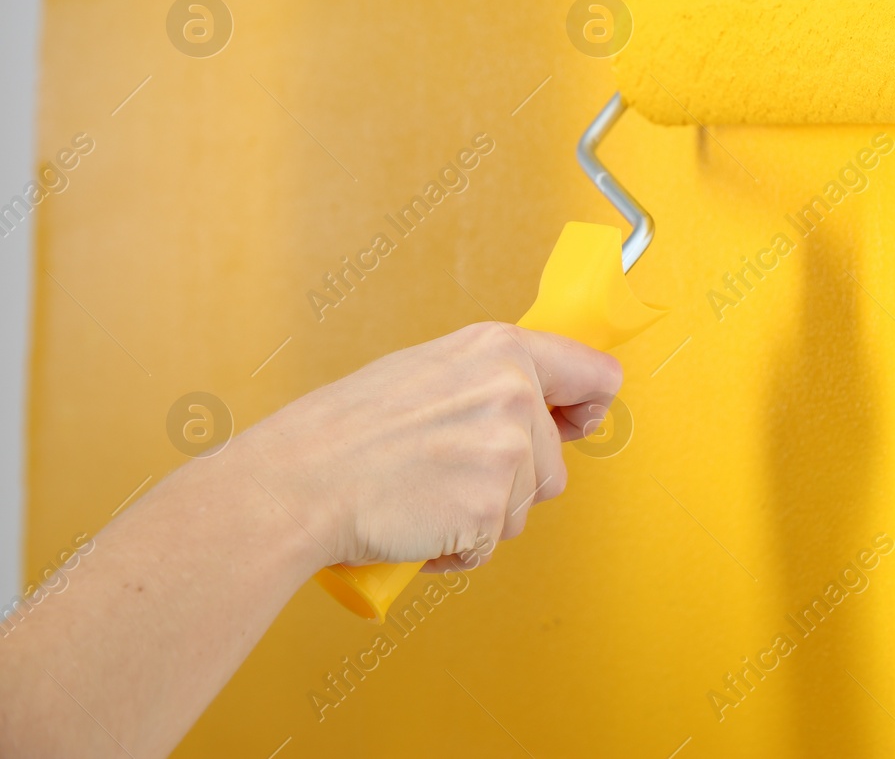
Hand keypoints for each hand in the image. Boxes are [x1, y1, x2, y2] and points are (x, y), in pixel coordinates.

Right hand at [237, 322, 620, 569]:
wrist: (297, 483)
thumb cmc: (346, 430)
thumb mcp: (429, 370)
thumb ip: (492, 380)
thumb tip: (542, 399)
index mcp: (500, 349)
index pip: (595, 375)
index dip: (588, 405)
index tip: (579, 420)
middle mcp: (513, 393)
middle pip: (556, 461)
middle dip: (511, 478)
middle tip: (444, 468)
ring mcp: (507, 452)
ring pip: (526, 505)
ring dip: (485, 514)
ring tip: (426, 493)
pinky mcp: (492, 510)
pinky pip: (494, 543)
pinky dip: (460, 547)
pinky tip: (419, 521)